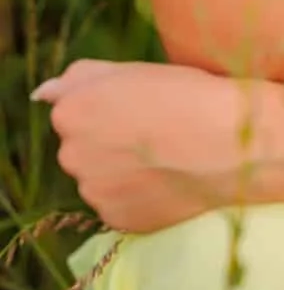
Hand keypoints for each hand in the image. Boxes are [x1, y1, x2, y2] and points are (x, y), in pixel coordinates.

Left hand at [32, 58, 261, 233]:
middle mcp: (72, 154)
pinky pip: (119, 204)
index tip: (141, 106)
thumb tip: (44, 93)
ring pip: (100, 178)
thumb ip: (81, 77)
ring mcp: (93, 191)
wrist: (234, 143)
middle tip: (154, 132)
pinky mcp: (116, 219)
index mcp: (72, 111)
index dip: (108, 106)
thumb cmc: (189, 94)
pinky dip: (137, 195)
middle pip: (82, 147)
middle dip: (108, 141)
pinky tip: (168, 180)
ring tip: (166, 157)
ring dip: (121, 170)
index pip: (73, 110)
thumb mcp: (135, 69)